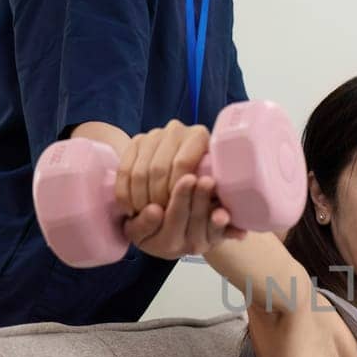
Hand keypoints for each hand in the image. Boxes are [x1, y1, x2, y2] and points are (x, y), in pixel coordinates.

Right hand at [116, 121, 244, 257]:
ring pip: (141, 171)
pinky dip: (125, 192)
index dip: (177, 193)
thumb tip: (232, 226)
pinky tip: (131, 209)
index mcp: (201, 137)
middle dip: (157, 198)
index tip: (175, 212)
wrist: (183, 172)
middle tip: (159, 218)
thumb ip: (224, 217)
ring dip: (140, 198)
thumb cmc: (206, 194)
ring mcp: (155, 134)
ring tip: (146, 217)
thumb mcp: (215, 203)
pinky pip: (124, 169)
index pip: (183, 165)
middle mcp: (177, 130)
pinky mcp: (136, 141)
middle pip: (159, 169)